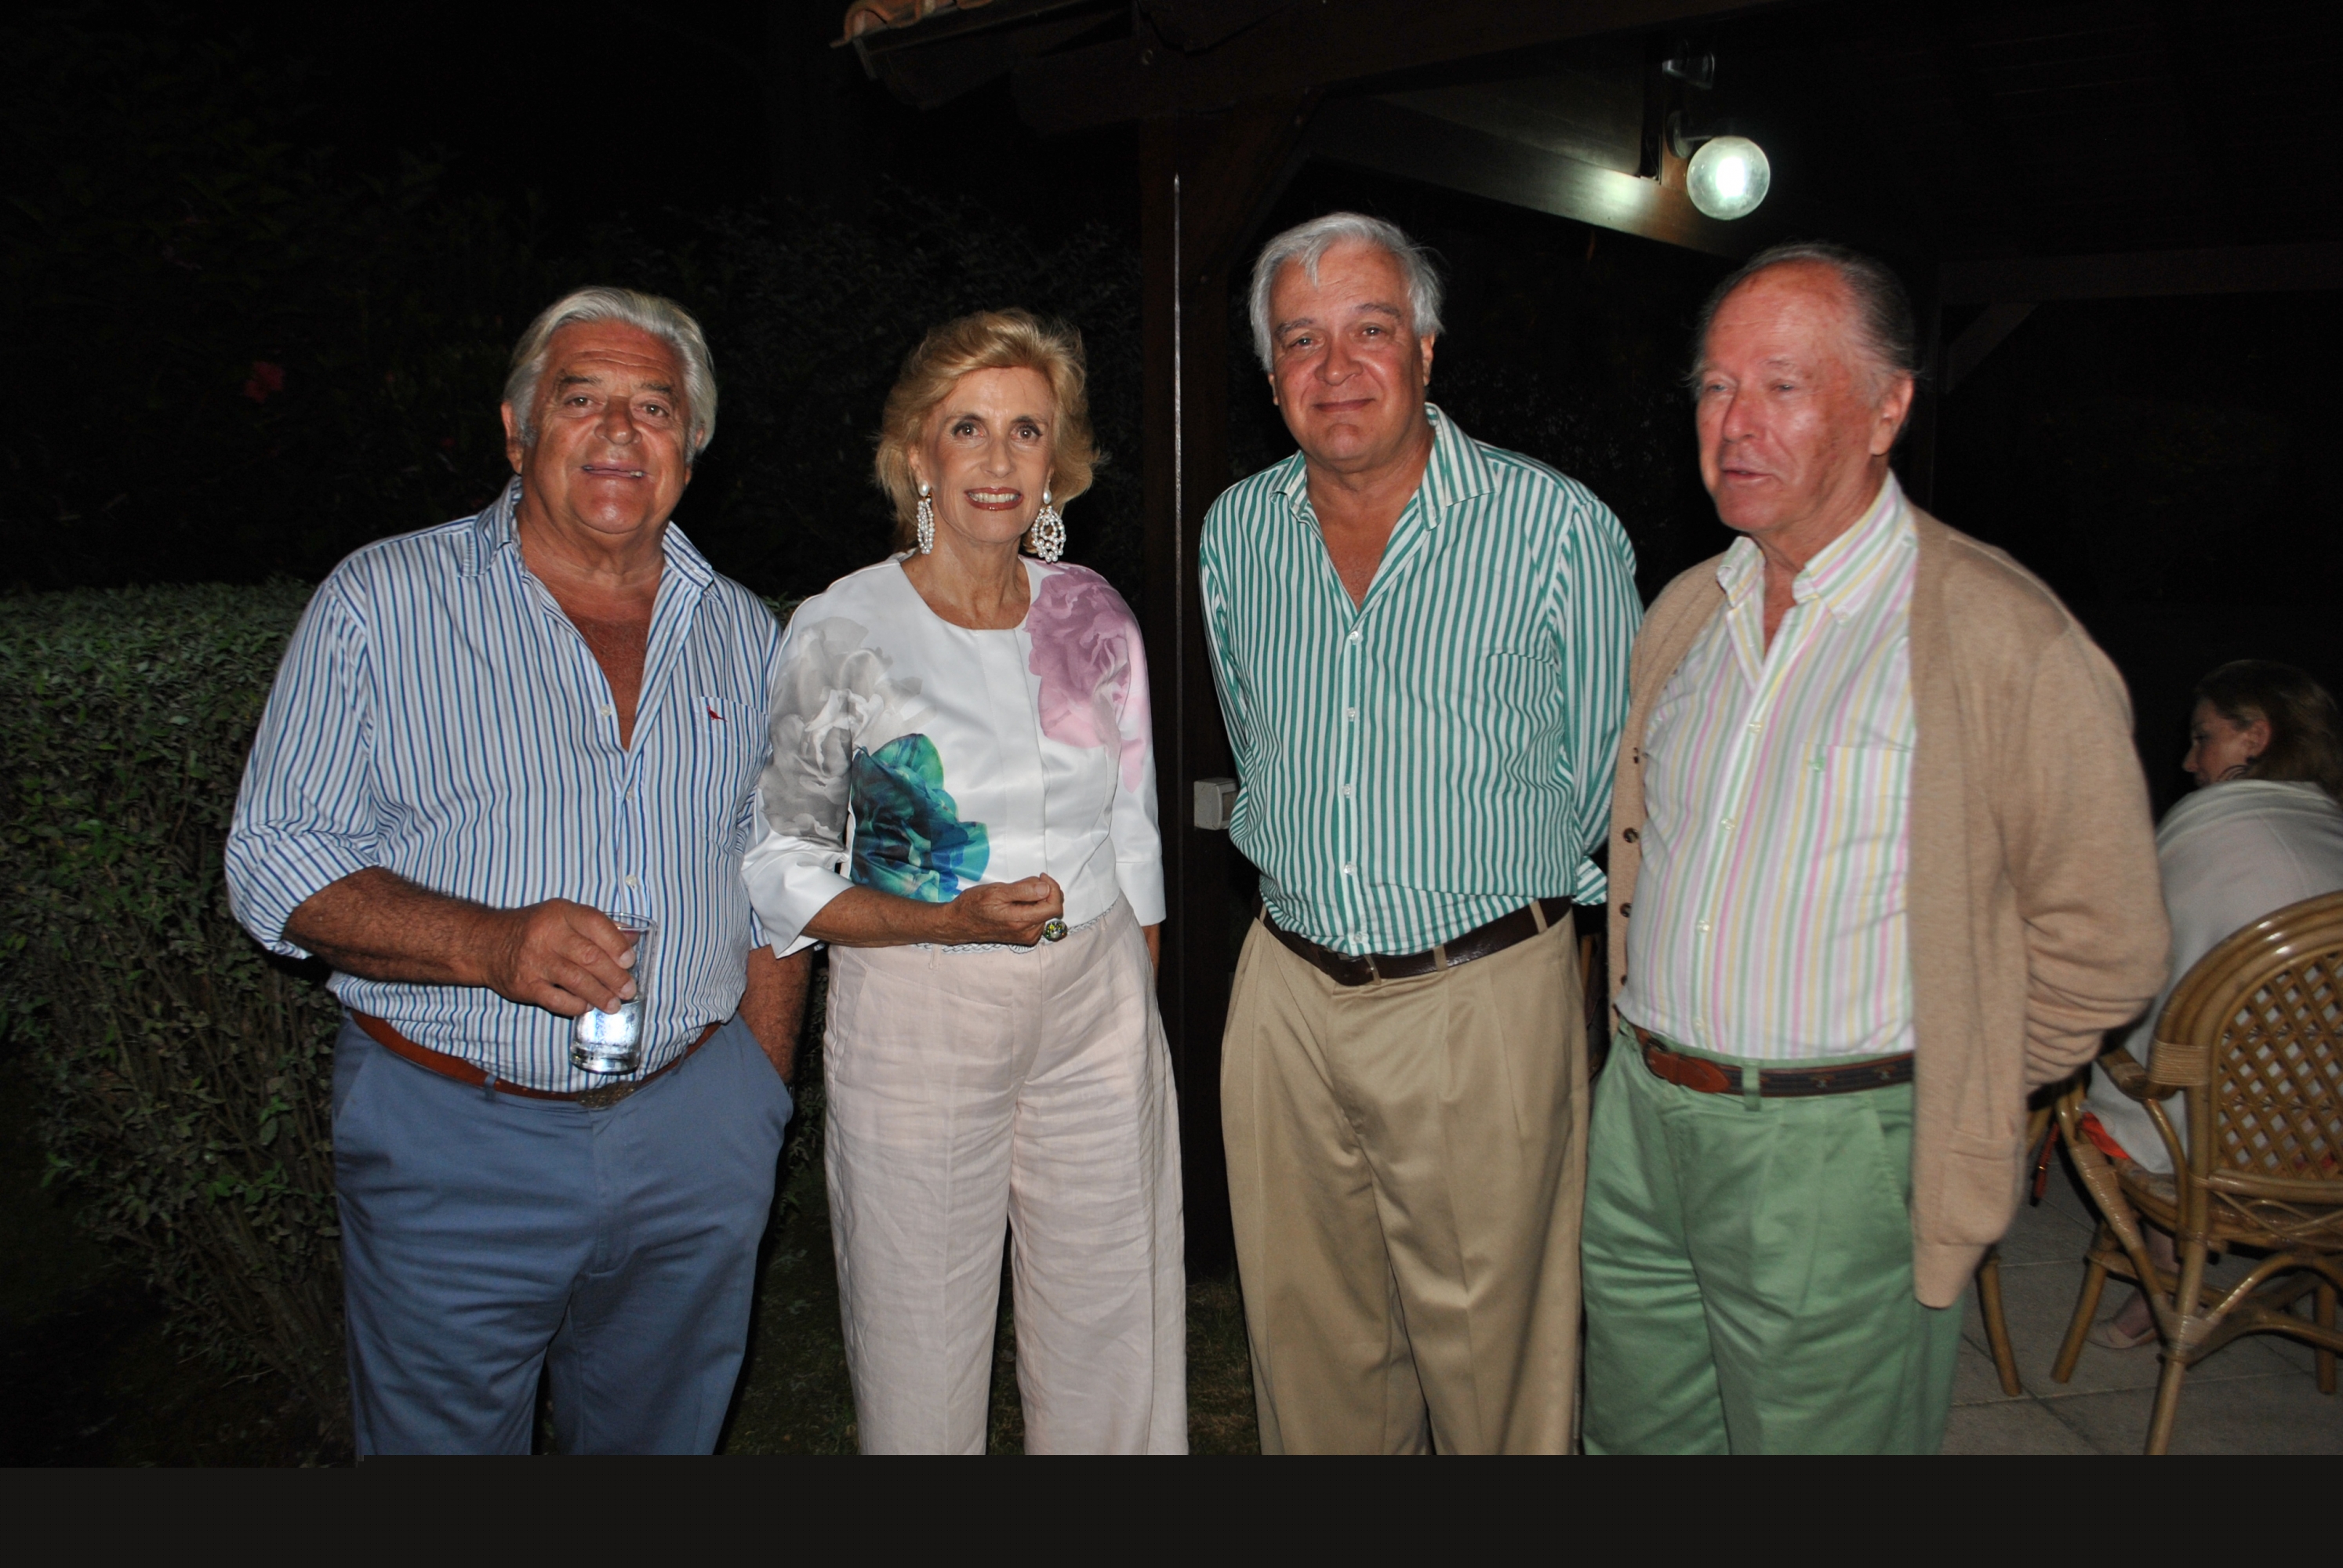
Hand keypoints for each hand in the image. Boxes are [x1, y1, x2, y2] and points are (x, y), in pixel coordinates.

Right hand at [480, 900, 638, 1015]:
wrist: (486, 943)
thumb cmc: (534, 929)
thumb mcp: (563, 916)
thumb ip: (598, 927)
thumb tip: (634, 938)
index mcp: (560, 913)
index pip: (595, 924)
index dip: (616, 944)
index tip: (630, 961)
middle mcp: (547, 935)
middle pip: (589, 956)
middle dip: (614, 976)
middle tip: (629, 989)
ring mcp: (534, 961)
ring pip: (575, 980)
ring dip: (599, 995)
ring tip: (614, 1004)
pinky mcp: (525, 985)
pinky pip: (556, 1000)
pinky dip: (575, 1005)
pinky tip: (586, 1006)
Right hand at [945, 876, 1064, 946]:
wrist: (960, 923)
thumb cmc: (974, 905)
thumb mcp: (997, 892)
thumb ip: (1024, 891)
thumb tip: (1046, 888)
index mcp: (1022, 922)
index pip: (1054, 906)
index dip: (1052, 888)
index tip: (1041, 876)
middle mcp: (1028, 933)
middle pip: (1051, 907)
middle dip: (1043, 891)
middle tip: (1023, 884)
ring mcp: (1027, 936)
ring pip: (1045, 911)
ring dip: (1036, 898)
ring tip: (1014, 894)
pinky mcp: (1025, 936)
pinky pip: (1037, 917)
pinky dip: (1032, 906)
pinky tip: (1016, 903)